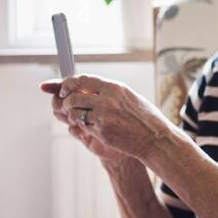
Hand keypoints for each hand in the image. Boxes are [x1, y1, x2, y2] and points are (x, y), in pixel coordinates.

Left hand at [43, 75, 170, 161]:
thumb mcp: (127, 97)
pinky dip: (79, 126)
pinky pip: (81, 126)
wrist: (155, 137)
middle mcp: (108, 99)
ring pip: (74, 111)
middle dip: (65, 100)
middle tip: (64, 105)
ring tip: (75, 117)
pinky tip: (85, 127)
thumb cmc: (143, 118)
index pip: (83, 79)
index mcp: (114, 87)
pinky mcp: (102, 130)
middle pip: (74, 95)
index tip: (62, 88)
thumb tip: (85, 88)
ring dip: (70, 114)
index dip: (68, 83)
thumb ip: (107, 92)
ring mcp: (104, 115)